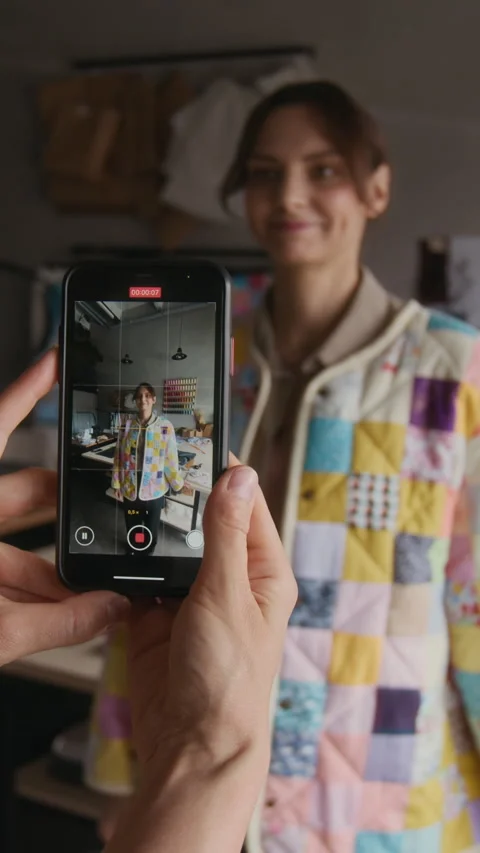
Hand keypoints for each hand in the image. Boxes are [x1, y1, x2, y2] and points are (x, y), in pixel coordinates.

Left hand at [0, 350, 129, 665]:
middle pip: (22, 493)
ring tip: (91, 594)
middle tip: (106, 524)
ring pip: (15, 546)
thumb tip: (106, 611)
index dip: (27, 392)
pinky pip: (4, 578)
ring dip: (53, 571)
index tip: (54, 364)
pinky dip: (31, 595)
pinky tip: (62, 613)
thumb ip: (56, 622)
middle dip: (69, 513)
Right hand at [128, 463, 296, 774]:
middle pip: (204, 524)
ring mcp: (192, 601)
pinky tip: (122, 556)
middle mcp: (230, 582)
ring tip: (135, 506)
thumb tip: (237, 477)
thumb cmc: (230, 683)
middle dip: (182, 501)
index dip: (225, 473)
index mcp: (264, 573)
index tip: (199, 442)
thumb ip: (224, 534)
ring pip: (170, 551)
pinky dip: (131, 570)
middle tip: (155, 468)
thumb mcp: (227, 595)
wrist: (192, 747)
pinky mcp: (159, 620)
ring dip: (155, 537)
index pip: (246, 506)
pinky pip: (141, 582)